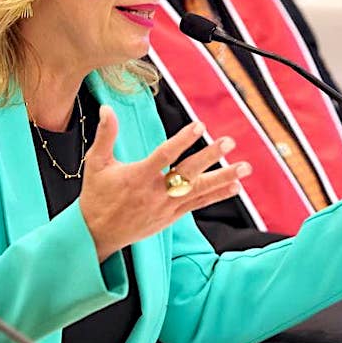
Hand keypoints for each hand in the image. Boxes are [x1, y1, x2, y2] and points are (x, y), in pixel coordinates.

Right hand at [79, 106, 251, 261]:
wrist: (97, 234)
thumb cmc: (97, 195)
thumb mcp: (96, 163)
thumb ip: (105, 135)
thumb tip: (107, 108)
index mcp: (138, 177)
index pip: (164, 155)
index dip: (182, 140)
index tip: (198, 125)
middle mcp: (155, 193)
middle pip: (187, 173)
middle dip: (209, 156)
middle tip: (228, 141)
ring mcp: (166, 207)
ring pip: (199, 191)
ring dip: (223, 178)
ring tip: (244, 168)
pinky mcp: (171, 217)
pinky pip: (198, 205)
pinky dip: (216, 195)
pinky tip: (235, 186)